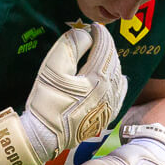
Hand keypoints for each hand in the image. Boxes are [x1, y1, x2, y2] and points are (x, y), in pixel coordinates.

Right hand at [0, 24, 125, 164]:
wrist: (45, 137)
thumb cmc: (46, 102)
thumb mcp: (53, 68)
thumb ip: (70, 46)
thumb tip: (85, 34)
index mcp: (98, 78)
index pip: (105, 49)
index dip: (100, 35)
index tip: (93, 27)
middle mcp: (110, 92)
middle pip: (113, 61)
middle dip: (106, 46)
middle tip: (96, 37)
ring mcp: (110, 106)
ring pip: (118, 76)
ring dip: (111, 62)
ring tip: (101, 53)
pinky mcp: (106, 116)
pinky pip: (120, 94)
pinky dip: (118, 81)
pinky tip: (117, 77)